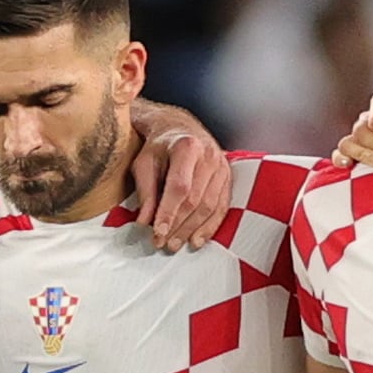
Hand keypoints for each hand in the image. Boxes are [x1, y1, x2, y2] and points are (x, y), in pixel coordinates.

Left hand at [136, 108, 241, 250]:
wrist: (180, 128)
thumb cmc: (159, 146)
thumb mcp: (144, 163)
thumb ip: (145, 191)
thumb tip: (144, 222)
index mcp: (187, 146)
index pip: (180, 186)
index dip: (169, 212)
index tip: (157, 232)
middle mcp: (209, 155)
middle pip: (196, 199)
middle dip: (179, 225)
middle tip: (163, 243)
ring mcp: (222, 167)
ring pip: (210, 206)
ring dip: (192, 229)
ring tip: (176, 244)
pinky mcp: (228, 177)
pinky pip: (221, 207)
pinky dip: (209, 226)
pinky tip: (196, 240)